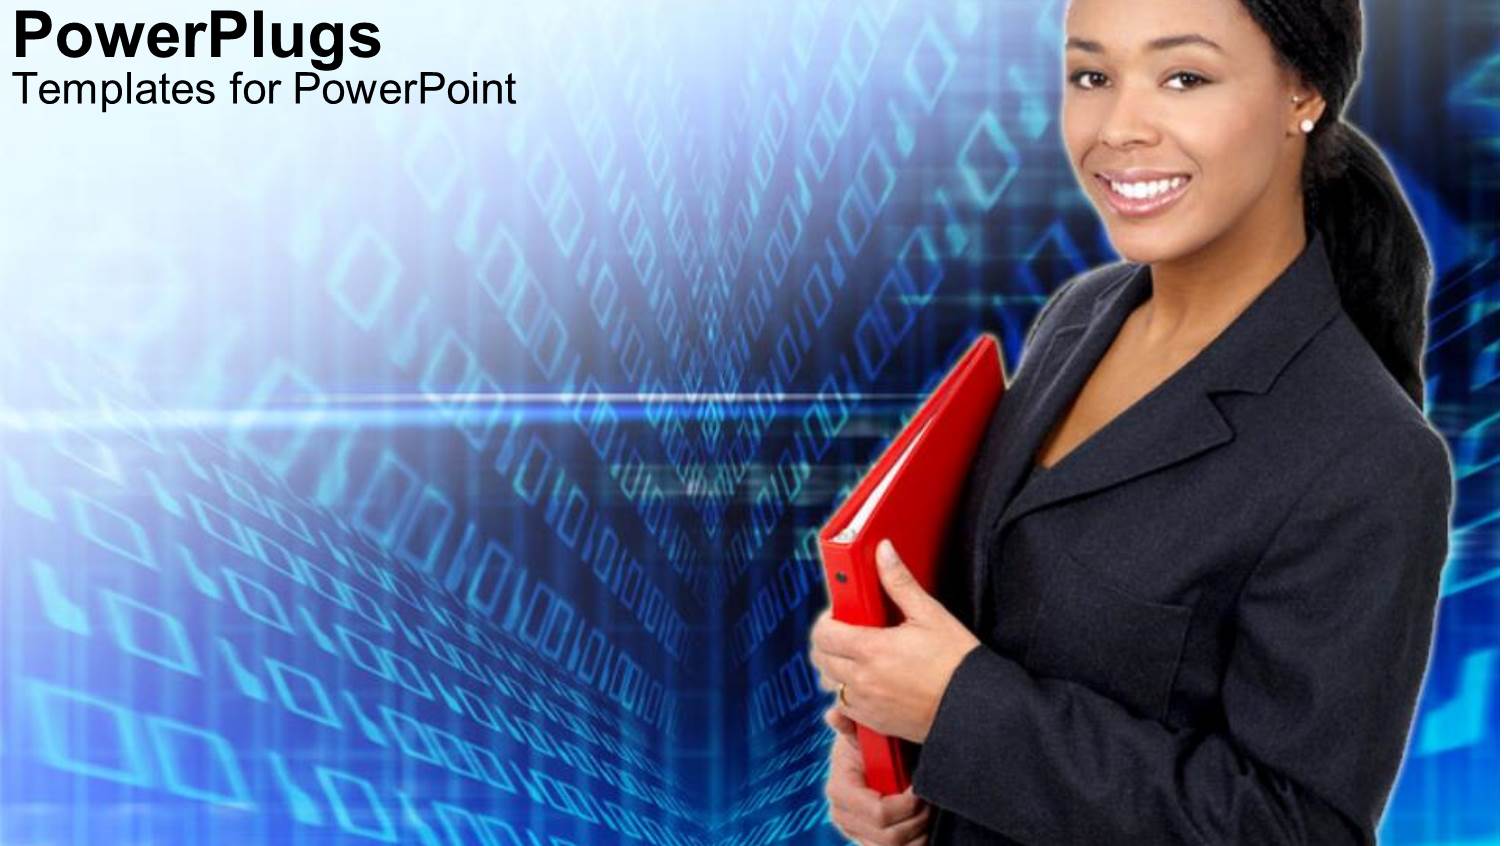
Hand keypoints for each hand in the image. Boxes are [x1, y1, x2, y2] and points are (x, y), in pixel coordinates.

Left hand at [809, 538, 981, 742]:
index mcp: (872, 649)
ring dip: (835, 669)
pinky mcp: (875, 723)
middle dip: (826, 643)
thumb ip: (899, 582)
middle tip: (845, 633)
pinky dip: (847, 694)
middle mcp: (863, 680)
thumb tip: (883, 551)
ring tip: (857, 658)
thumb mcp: (930, 614)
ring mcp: (867, 704)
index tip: (837, 616)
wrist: (976, 707)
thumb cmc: (957, 662)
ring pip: (830, 684)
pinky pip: (845, 708)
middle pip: (821, 659)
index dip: (825, 621)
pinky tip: (867, 683)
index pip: (823, 634)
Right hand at [824, 705, 932, 844]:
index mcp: (840, 791)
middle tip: (929, 801)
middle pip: (889, 837)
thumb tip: (834, 713)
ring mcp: (856, 833)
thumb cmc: (867, 742)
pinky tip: (920, 823)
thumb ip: (850, 724)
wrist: (868, 757)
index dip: (906, 804)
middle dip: (916, 819)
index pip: (879, 813)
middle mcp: (843, 816)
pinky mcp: (869, 842)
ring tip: (926, 810)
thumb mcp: (861, 731)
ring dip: (918, 832)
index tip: (919, 788)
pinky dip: (915, 841)